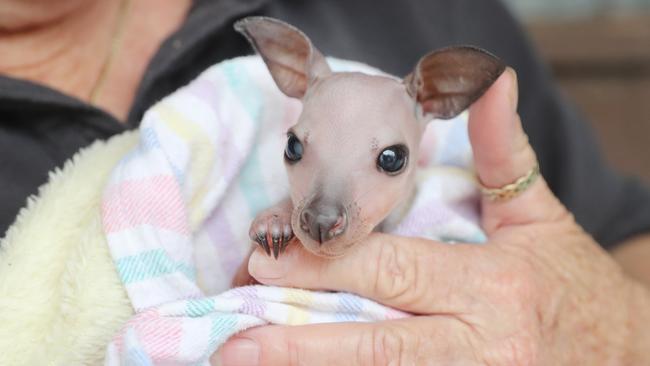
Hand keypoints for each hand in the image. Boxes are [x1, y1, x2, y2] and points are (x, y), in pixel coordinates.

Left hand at [212, 69, 649, 364]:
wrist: (623, 353)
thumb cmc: (570, 283)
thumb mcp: (537, 215)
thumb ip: (503, 150)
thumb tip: (489, 81)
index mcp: (492, 286)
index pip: (394, 271)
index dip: (329, 265)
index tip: (271, 258)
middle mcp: (480, 346)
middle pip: (377, 344)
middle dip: (302, 340)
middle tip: (236, 339)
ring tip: (250, 363)